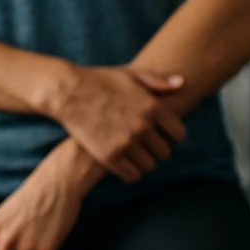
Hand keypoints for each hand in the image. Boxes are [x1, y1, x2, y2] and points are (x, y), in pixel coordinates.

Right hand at [45, 65, 186, 181]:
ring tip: (132, 152)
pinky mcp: (109, 156)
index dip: (171, 134)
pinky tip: (123, 162)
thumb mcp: (129, 75)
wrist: (66, 91)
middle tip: (143, 143)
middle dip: (156, 148)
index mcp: (152, 107)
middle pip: (164, 152)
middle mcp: (142, 127)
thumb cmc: (99, 80)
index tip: (161, 133)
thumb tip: (182, 83)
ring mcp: (126, 143)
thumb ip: (158, 82)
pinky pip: (132, 175)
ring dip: (143, 161)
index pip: (178, 134)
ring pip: (149, 165)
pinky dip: (130, 172)